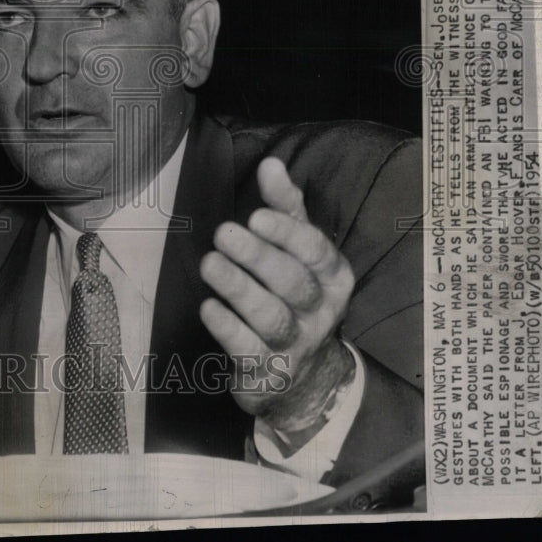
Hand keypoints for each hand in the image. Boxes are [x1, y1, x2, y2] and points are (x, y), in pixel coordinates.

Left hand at [199, 157, 354, 429]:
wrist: (305, 377)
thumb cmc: (295, 294)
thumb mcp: (298, 250)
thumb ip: (285, 207)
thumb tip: (271, 164)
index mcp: (333, 277)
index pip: (316, 251)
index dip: (287, 233)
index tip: (256, 216)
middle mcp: (320, 312)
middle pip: (293, 282)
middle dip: (258, 257)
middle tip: (223, 234)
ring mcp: (296, 345)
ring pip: (271, 316)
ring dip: (238, 288)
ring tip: (210, 263)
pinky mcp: (267, 372)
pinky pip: (248, 349)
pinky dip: (227, 327)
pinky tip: (208, 307)